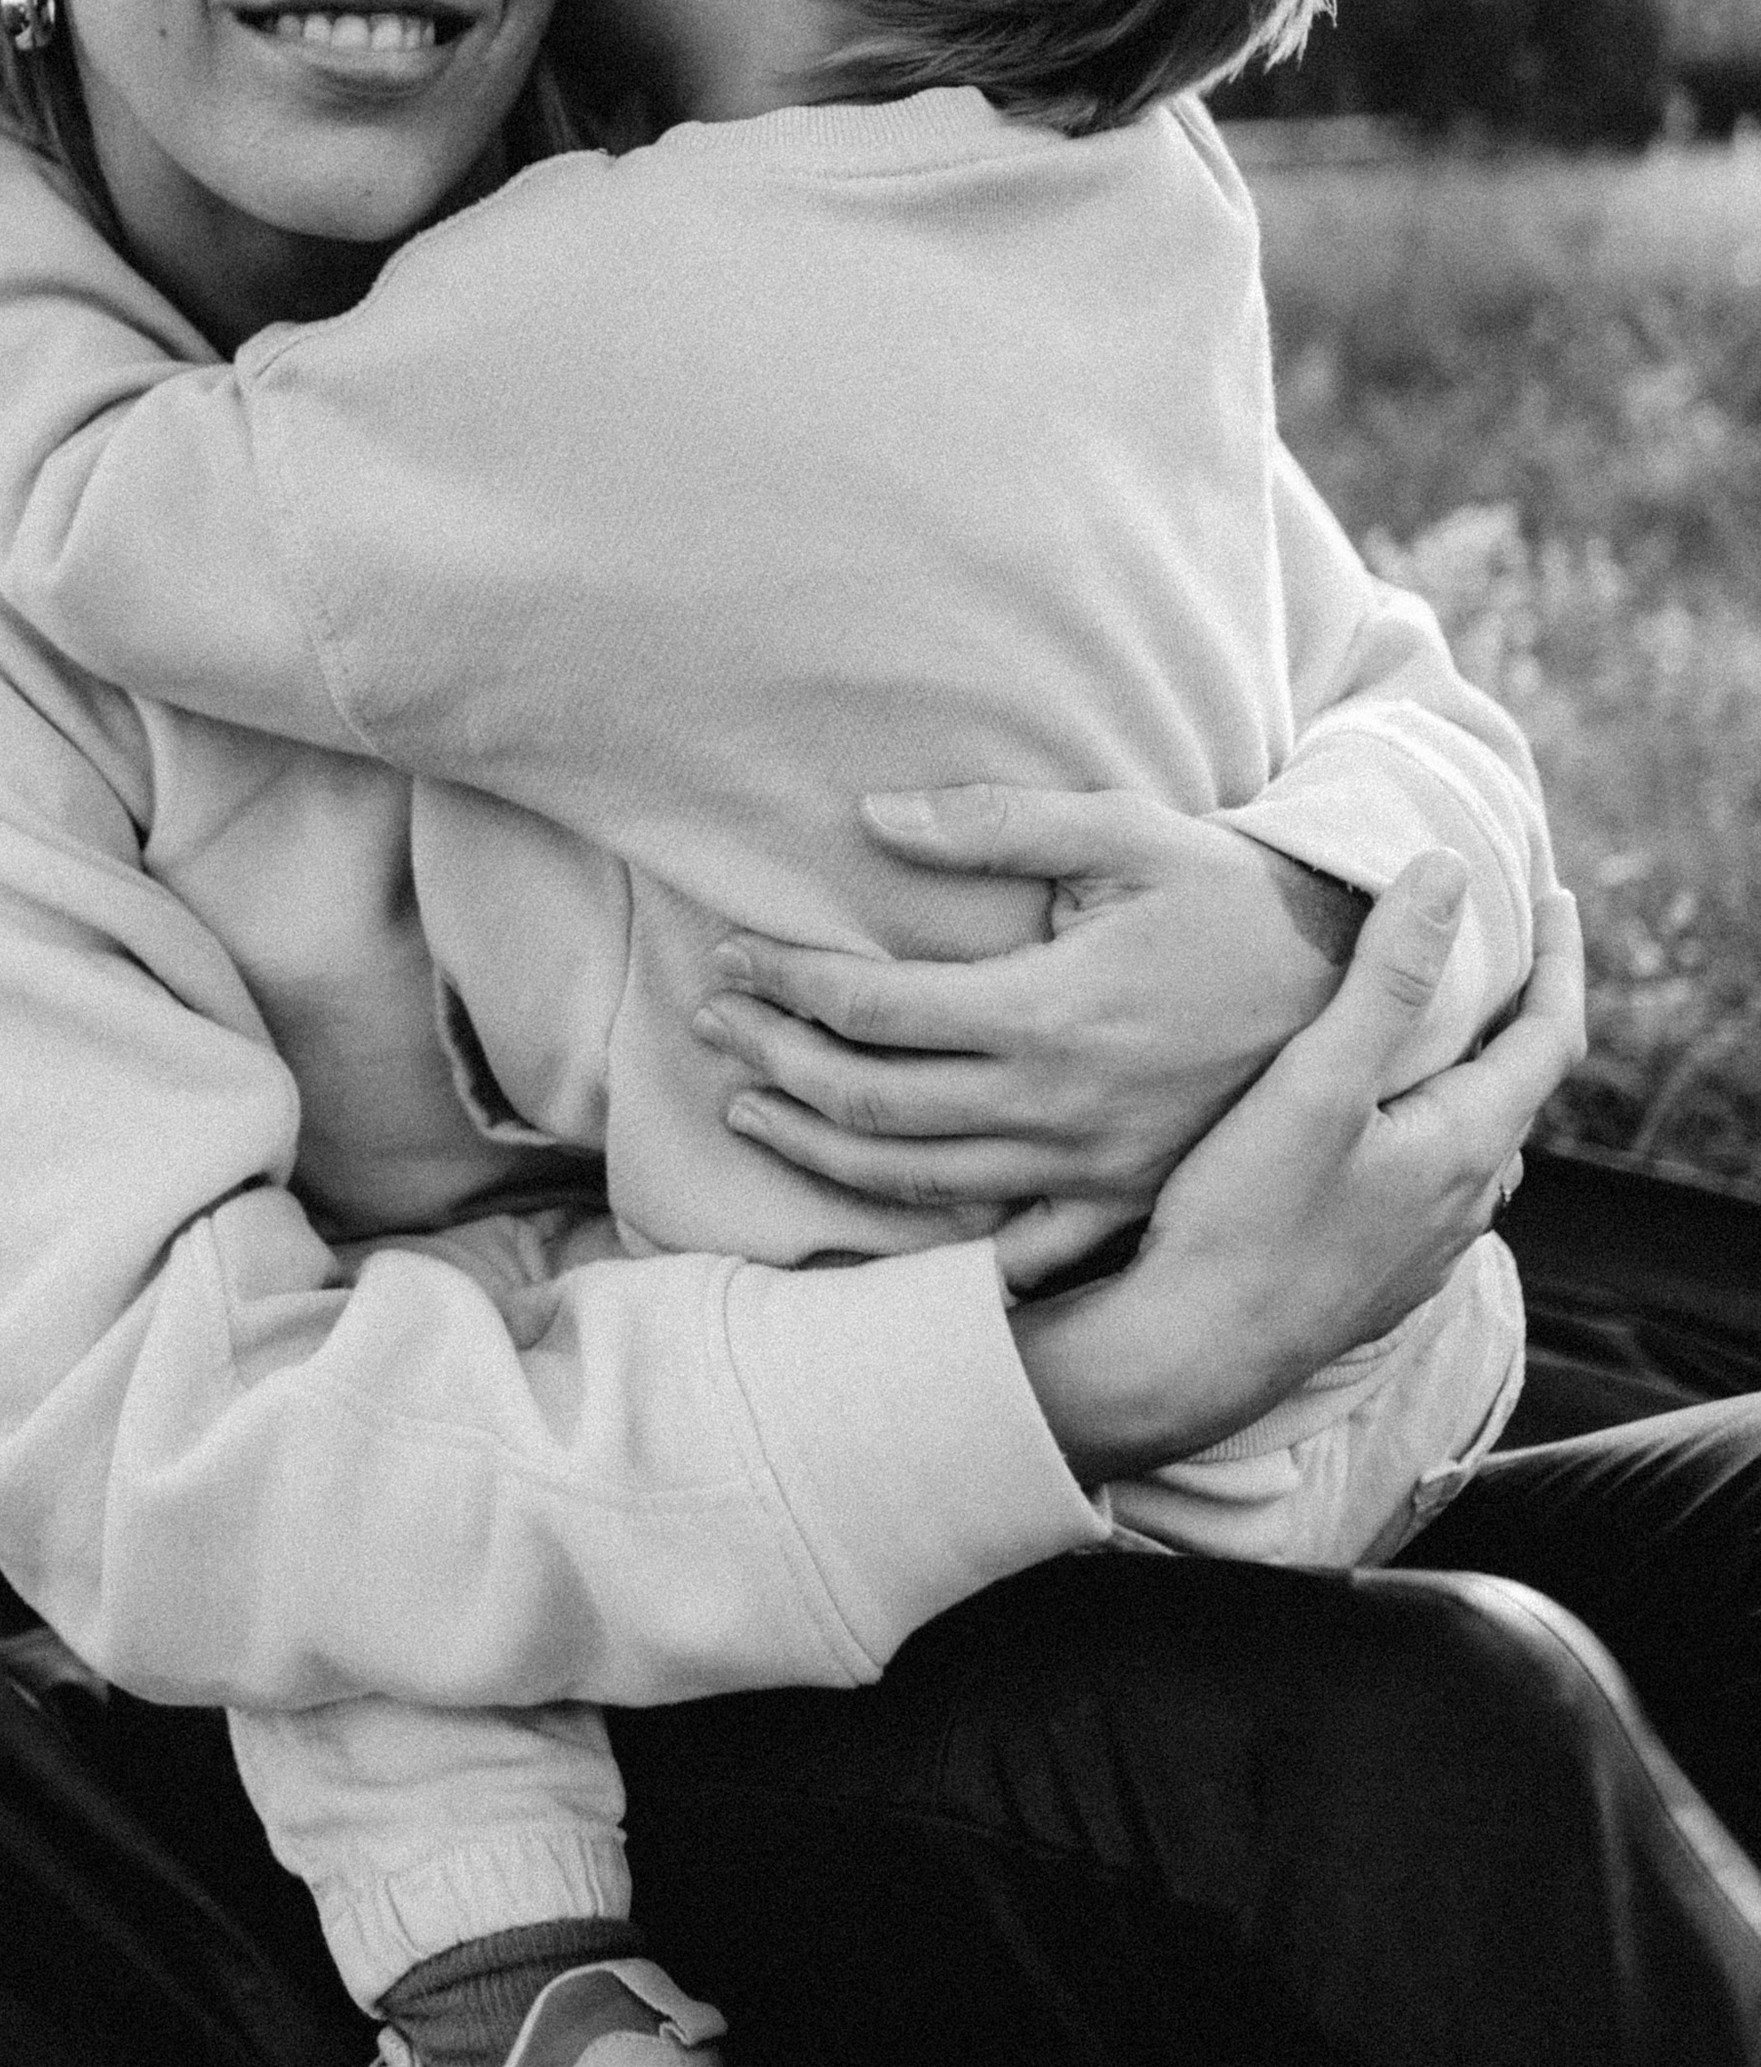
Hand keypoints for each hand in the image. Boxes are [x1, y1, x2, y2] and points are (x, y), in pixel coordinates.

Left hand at [692, 786, 1364, 1218]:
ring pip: (915, 1184)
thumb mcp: (1129, 831)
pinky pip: (1006, 1248)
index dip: (786, 984)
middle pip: (871, 1101)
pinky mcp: (1118, 1204)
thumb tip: (872, 817)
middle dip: (776, 1061)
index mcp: (1048, 1012)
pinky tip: (867, 1228)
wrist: (1354, 989)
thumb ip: (997, 825)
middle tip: (713, 1024)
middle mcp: (1056, 1106)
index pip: (872, 1009)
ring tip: (751, 1106)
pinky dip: (926, 1249)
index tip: (735, 958)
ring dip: (817, 1147)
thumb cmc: (1230, 897)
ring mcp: (1086, 1170)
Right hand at [1011, 867, 1584, 1484]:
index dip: (1560, 960)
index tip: (1552, 896)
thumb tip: (1444, 874)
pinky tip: (1371, 1129)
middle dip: (1512, 1015)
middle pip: (1514, 1089)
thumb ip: (1384, 977)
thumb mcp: (1315, 1080)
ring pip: (1471, 1144)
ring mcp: (1424, 1249)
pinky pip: (1427, 1187)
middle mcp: (1465, 1203)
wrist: (1190, 1353)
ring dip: (1464, 1079)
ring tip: (1430, 1031)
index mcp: (1468, 1145)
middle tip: (1489, 949)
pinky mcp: (1377, 1277)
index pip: (1550, 1036)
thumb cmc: (1246, 1218)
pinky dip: (1422, 1132)